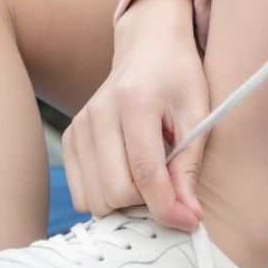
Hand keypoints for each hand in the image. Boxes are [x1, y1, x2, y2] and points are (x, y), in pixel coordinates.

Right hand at [62, 31, 209, 232]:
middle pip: (115, 192)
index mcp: (135, 102)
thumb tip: (188, 216)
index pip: (145, 174)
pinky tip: (128, 180)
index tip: (190, 221)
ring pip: (95, 198)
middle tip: (172, 196)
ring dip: (126, 205)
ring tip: (151, 185)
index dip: (168, 208)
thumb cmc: (178, 78)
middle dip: (148, 206)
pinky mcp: (70, 137)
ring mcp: (79, 126)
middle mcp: (98, 114)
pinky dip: (106, 197)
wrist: (148, 46)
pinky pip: (81, 192)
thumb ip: (189, 166)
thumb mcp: (198, 115)